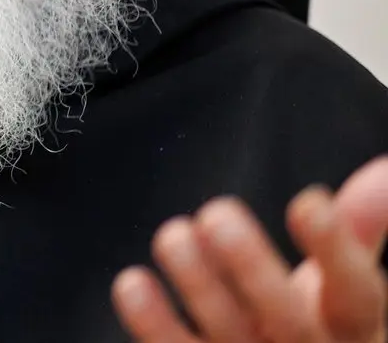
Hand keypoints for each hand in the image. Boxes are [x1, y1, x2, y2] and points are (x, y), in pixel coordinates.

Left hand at [114, 156, 387, 341]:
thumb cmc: (321, 328)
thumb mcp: (346, 286)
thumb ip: (359, 229)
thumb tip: (384, 169)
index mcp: (356, 330)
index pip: (359, 295)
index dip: (336, 250)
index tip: (308, 200)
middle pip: (288, 321)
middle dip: (252, 268)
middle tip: (216, 213)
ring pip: (229, 335)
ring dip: (198, 285)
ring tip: (173, 235)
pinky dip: (153, 323)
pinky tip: (133, 282)